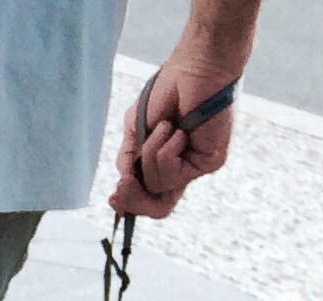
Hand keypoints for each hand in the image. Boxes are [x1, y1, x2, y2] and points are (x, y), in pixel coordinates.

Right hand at [111, 56, 241, 215]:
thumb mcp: (135, 129)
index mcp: (165, 162)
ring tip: (164, 126)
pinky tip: (178, 130)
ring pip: (159, 187)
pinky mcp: (210, 161)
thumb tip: (123, 185)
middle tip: (124, 183)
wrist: (194, 70)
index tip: (112, 197)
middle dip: (134, 200)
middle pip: (158, 208)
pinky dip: (166, 151)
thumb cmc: (167, 91)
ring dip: (151, 155)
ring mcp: (197, 166)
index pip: (149, 198)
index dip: (129, 204)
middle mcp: (183, 168)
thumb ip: (128, 159)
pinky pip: (174, 176)